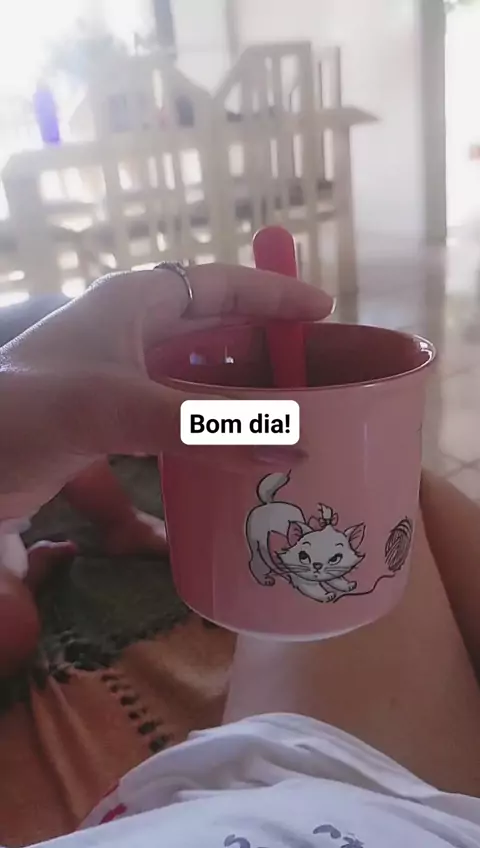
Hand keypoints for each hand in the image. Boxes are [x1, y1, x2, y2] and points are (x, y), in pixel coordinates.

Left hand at [0, 265, 332, 518]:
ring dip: (240, 402)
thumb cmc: (30, 408)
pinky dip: (208, 439)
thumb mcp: (120, 407)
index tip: (322, 312)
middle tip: (315, 378)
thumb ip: (205, 427)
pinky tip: (235, 462)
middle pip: (216, 333)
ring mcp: (122, 381)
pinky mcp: (112, 425)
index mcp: (134, 303)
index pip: (219, 284)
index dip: (273, 293)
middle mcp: (132, 335)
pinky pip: (177, 423)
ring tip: (291, 422)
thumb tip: (292, 448)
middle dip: (264, 352)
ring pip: (199, 382)